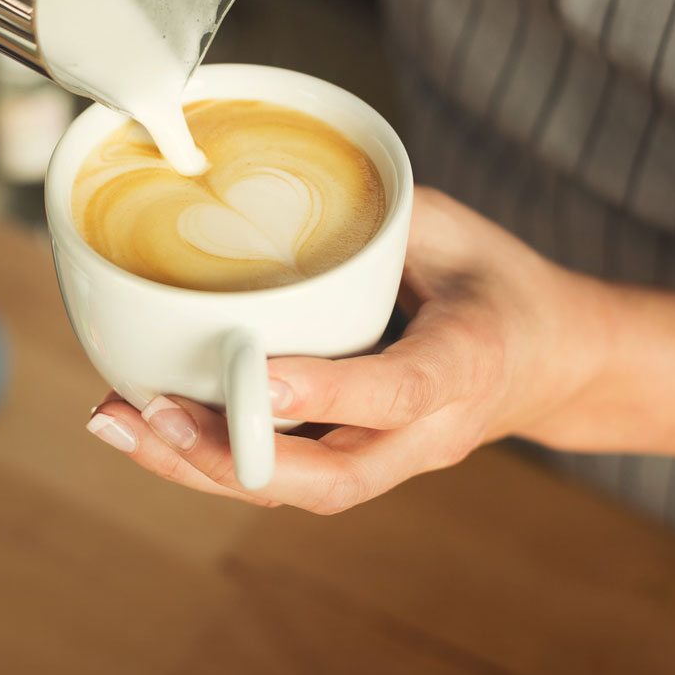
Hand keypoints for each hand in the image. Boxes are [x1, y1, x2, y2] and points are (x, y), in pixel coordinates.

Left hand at [84, 187, 616, 512]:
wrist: (556, 363)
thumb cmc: (498, 283)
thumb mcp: (456, 227)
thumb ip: (377, 215)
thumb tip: (269, 186)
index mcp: (470, 362)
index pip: (401, 388)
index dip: (328, 388)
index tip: (254, 374)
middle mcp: (431, 430)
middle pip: (333, 475)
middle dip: (234, 453)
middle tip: (151, 411)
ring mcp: (396, 458)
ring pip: (298, 488)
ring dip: (202, 466)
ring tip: (119, 421)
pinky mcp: (361, 461)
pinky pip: (285, 474)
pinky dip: (213, 458)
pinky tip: (145, 428)